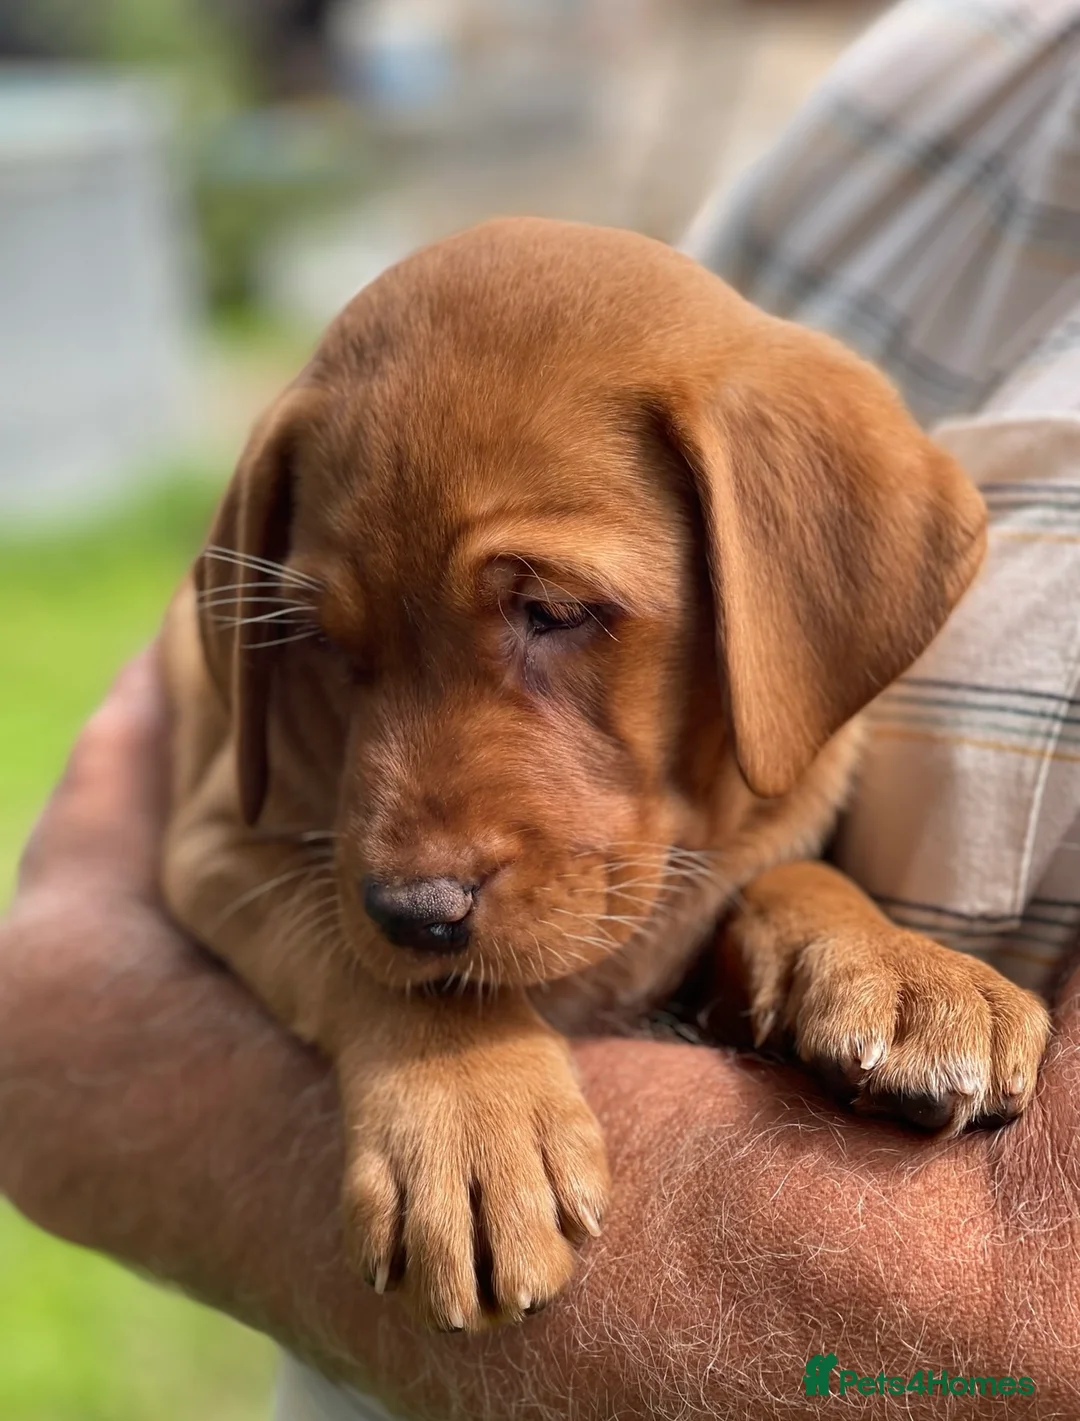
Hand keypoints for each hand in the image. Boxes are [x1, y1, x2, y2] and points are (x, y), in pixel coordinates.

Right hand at [340, 1001, 608, 1330]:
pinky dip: (377, 1255)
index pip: (577, 1184)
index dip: (563, 1250)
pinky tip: (388, 1277)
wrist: (414, 993)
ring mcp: (428, 1135)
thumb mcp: (556, 1082)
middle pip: (514, 1219)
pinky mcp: (370, 1142)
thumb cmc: (502, 1060)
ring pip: (439, 1235)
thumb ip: (577, 1152)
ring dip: (447, 1293)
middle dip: (517, 1284)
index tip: (544, 1285)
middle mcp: (491, 1123)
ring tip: (453, 1316)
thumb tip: (586, 1226)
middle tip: (507, 1309)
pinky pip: (370, 1212)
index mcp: (548, 1105)